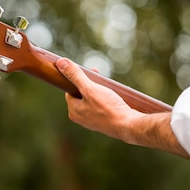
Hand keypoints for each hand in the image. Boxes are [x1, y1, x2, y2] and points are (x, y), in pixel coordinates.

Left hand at [55, 58, 187, 156]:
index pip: (70, 90)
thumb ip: (75, 76)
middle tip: (100, 78)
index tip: (89, 72)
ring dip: (98, 91)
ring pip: (91, 100)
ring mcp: (92, 121)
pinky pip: (100, 107)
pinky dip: (105, 99)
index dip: (78, 78)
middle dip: (90, 84)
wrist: (129, 125)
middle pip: (81, 94)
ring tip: (107, 86)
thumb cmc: (108, 108)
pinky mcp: (104, 122)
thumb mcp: (89, 89)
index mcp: (73, 111)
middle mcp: (80, 118)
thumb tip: (60, 63)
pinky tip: (113, 96)